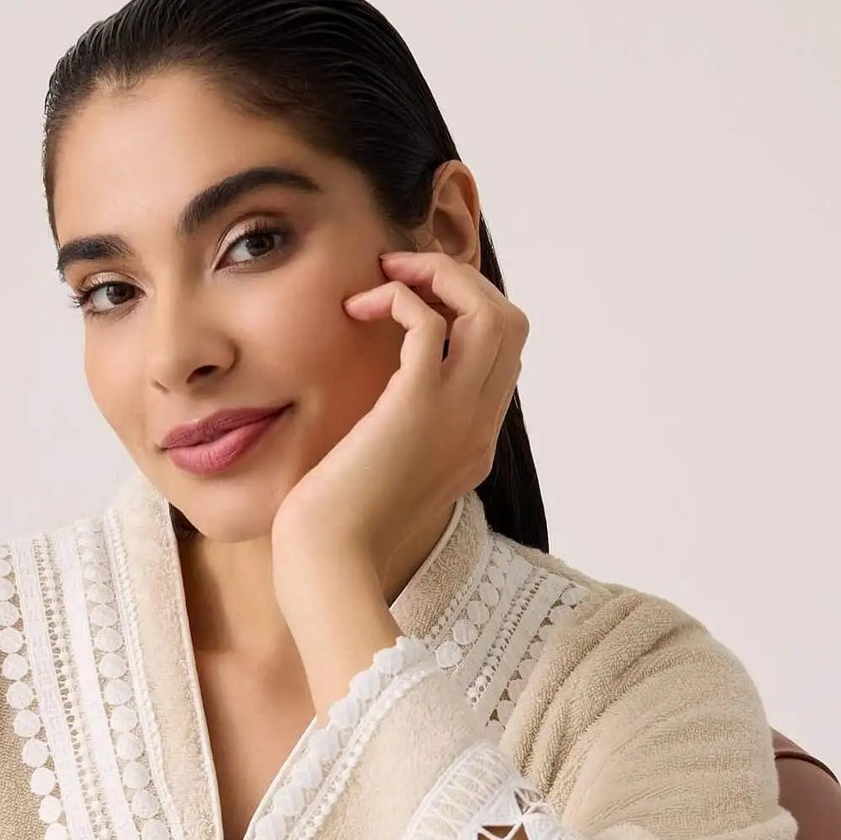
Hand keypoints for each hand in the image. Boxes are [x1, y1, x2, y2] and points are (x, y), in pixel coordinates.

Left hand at [269, 250, 528, 592]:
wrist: (329, 564)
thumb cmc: (339, 530)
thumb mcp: (386, 480)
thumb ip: (401, 443)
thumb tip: (378, 416)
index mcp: (473, 445)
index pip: (504, 359)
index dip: (469, 316)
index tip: (419, 307)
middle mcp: (477, 427)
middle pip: (511, 324)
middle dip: (463, 283)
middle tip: (407, 277)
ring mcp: (455, 415)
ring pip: (489, 311)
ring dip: (440, 276)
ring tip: (389, 275)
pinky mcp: (416, 405)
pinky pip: (428, 321)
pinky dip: (400, 298)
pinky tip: (359, 309)